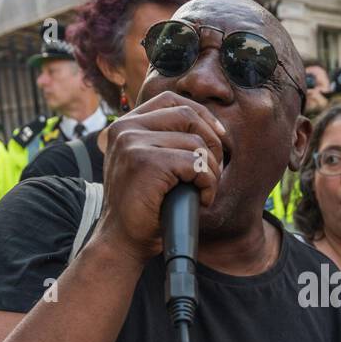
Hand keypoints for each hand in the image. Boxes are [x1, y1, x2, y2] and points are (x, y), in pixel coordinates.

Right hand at [94, 91, 225, 260]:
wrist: (122, 241)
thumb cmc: (143, 208)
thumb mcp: (149, 164)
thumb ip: (165, 141)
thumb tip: (212, 128)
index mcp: (126, 125)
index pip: (171, 100)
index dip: (202, 115)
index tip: (218, 137)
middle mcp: (125, 128)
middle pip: (187, 115)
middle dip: (213, 141)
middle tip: (215, 170)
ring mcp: (133, 143)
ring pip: (196, 143)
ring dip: (212, 170)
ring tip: (204, 191)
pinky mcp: (145, 162)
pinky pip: (196, 164)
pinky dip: (208, 183)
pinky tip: (201, 199)